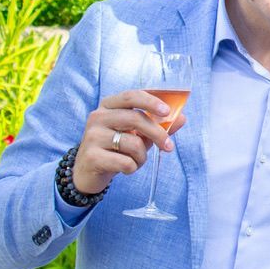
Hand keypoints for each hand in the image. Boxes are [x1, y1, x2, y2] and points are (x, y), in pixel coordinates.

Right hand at [72, 90, 186, 194]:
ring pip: (133, 143)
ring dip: (142, 156)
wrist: (87, 172)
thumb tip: (182, 118)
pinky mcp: (91, 156)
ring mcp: (92, 136)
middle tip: (169, 147)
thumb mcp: (136, 134)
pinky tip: (126, 168)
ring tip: (137, 161)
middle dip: (157, 134)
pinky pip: (125, 162)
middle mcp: (97, 117)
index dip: (151, 101)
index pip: (131, 96)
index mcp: (108, 106)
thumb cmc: (115, 148)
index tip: (167, 112)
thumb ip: (157, 125)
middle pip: (135, 119)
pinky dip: (133, 167)